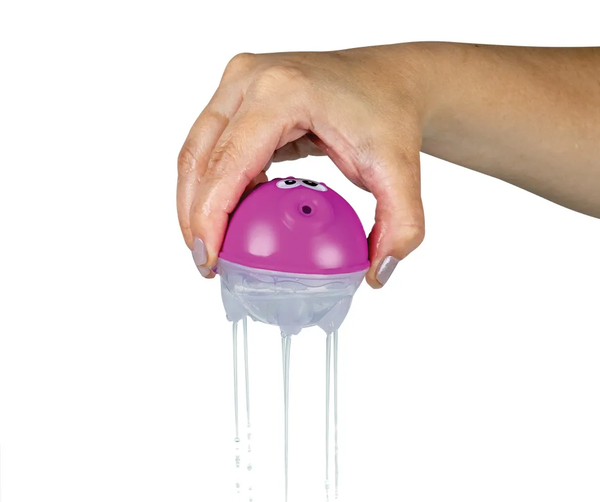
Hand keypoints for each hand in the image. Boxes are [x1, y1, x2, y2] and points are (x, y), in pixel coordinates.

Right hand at [177, 45, 429, 286]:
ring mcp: (241, 82)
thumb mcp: (401, 173)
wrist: (392, 80)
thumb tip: (375, 275)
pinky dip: (214, 186)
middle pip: (199, 158)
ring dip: (196, 203)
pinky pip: (213, 146)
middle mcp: (251, 79)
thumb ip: (401, 227)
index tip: (211, 261)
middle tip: (207, 264)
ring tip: (212, 247)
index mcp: (282, 91)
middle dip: (194, 217)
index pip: (228, 162)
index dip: (209, 217)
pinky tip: (231, 218)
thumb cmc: (390, 114)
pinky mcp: (240, 95)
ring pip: (197, 151)